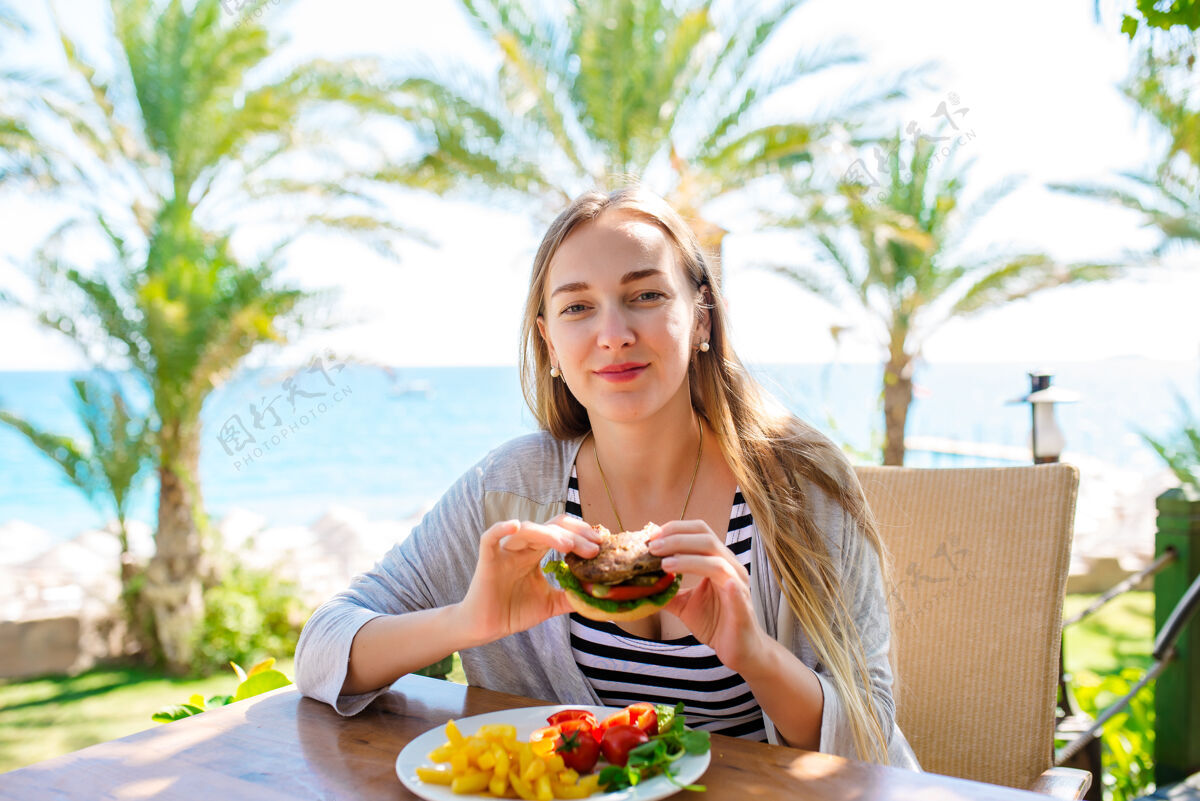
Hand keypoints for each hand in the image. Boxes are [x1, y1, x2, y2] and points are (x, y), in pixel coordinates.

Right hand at [457, 514, 599, 644]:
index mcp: (536, 553)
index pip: (562, 532)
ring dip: (549, 534)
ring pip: (527, 531)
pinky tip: (516, 526)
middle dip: (574, 535)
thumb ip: (571, 596)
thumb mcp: (550, 604)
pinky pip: (490, 538)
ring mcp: (504, 552)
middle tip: (593, 548)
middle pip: (550, 528)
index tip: (601, 545)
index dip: (581, 535)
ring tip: (568, 546)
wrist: (485, 628)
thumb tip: (598, 594)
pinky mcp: (487, 560)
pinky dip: (501, 529)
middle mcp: (522, 547)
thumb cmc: (513, 611)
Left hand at [648, 520, 767, 672]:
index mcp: (718, 562)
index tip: (653, 536)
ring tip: (664, 564)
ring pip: (717, 562)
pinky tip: (707, 582)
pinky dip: (726, 584)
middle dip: (677, 540)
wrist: (740, 650)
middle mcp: (730, 568)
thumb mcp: (684, 604)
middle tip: (652, 547)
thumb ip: (666, 591)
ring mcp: (739, 586)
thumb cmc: (715, 623)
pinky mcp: (743, 609)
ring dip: (689, 560)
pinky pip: (737, 592)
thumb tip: (641, 584)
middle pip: (708, 540)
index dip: (676, 529)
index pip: (700, 532)